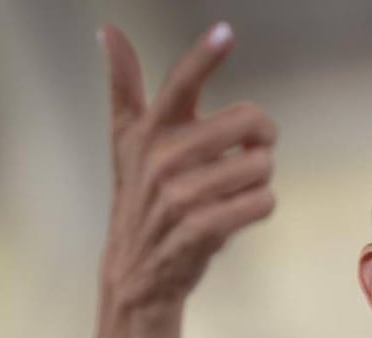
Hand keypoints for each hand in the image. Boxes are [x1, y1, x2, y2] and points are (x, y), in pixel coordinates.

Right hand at [97, 22, 276, 313]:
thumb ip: (123, 86)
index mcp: (149, 132)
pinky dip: (261, 206)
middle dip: (262, 137)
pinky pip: (262, 202)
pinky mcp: (202, 229)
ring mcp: (180, 196)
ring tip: (234, 192)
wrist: (137, 273)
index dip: (204, 57)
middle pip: (247, 121)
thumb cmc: (141, 200)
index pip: (179, 86)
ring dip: (260, 179)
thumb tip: (108, 30)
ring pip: (261, 165)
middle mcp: (161, 159)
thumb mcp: (126, 142)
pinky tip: (239, 213)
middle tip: (251, 150)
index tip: (226, 32)